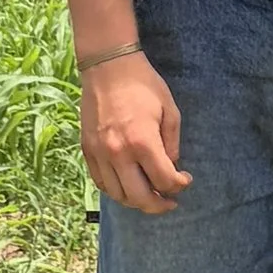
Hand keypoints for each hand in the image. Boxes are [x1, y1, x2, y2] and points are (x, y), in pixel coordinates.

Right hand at [80, 52, 190, 213]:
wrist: (108, 67)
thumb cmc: (143, 84)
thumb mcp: (169, 110)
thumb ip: (172, 144)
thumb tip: (171, 168)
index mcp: (143, 142)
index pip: (164, 181)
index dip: (179, 186)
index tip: (185, 180)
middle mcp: (119, 153)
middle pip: (140, 198)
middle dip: (159, 205)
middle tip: (170, 201)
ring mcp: (99, 154)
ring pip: (118, 195)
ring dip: (136, 201)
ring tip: (149, 196)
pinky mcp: (87, 150)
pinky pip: (101, 182)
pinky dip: (116, 190)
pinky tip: (128, 185)